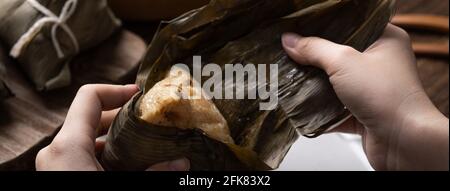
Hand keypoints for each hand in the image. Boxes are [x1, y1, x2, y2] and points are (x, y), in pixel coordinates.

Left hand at [35, 84, 189, 170]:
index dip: (118, 90)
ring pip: (89, 140)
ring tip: (145, 147)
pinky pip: (85, 157)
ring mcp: (57, 167)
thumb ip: (156, 172)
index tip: (141, 96)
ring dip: (118, 140)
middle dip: (124, 119)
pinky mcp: (62, 177)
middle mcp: (57, 152)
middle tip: (151, 124)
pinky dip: (107, 157)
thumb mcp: (129, 186)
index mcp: (68, 146)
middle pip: (91, 119)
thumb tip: (183, 163)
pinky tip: (131, 167)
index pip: (90, 97)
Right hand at [282, 24, 448, 170]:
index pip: (349, 28)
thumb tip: (291, 41)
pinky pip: (336, 108)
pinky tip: (303, 108)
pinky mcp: (363, 113)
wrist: (404, 142)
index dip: (324, 29)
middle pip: (338, 57)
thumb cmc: (387, 97)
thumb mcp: (344, 62)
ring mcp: (372, 90)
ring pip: (335, 84)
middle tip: (292, 58)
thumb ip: (314, 49)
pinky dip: (320, 111)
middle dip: (314, 61)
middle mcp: (380, 64)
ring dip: (315, 87)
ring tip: (292, 81)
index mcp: (385, 41)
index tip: (300, 34)